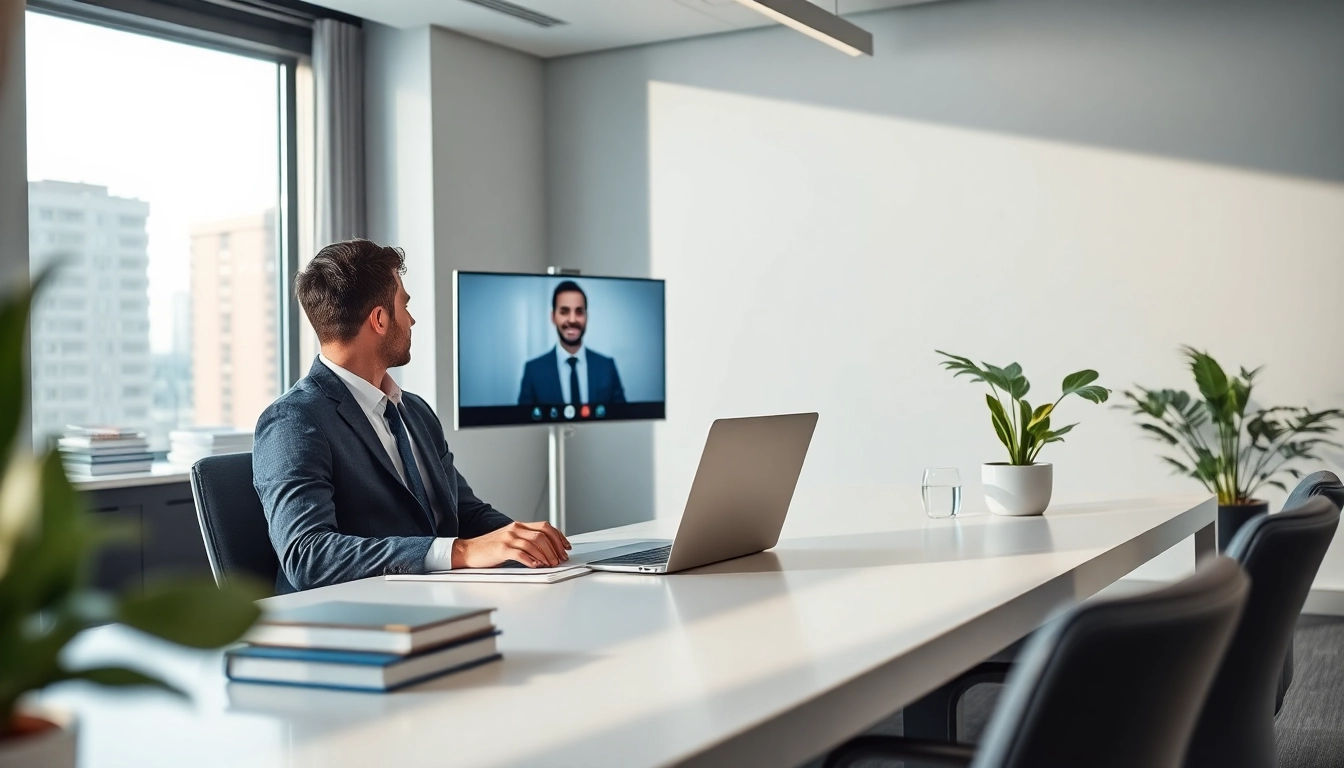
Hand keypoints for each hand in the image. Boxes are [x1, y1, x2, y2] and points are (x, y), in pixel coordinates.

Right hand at [451, 522, 571, 567]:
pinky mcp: (502, 549)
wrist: (468, 551)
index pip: (545, 527)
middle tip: (560, 559)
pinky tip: (537, 566)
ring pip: (534, 544)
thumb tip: (547, 551)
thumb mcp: (510, 539)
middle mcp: (515, 529)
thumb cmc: (489, 548)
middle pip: (543, 535)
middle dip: (555, 548)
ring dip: (546, 555)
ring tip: (551, 564)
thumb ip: (526, 541)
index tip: (566, 547)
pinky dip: (531, 560)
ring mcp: (508, 538)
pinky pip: (521, 554)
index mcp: (519, 525)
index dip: (559, 537)